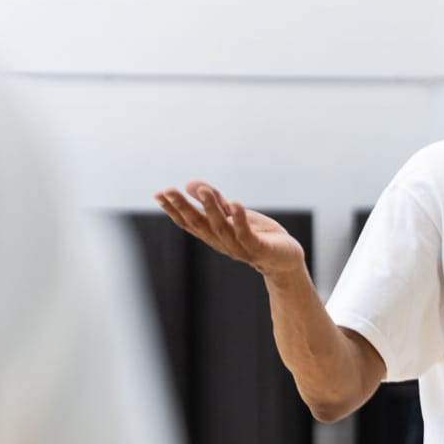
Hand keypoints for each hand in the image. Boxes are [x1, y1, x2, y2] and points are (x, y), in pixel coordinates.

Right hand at [154, 181, 305, 277]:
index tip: (159, 194)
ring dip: (211, 209)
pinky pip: (246, 234)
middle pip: (199, 224)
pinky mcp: (258, 248)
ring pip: (221, 227)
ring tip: (204, 190)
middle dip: (183, 208)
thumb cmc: (256, 236)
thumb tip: (190, 184)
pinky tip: (235, 204)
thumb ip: (215, 201)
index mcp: (213, 234)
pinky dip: (240, 220)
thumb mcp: (232, 214)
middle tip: (168, 191)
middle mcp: (222, 242)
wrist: (284, 259)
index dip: (173, 209)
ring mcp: (239, 247)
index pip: (189, 222)